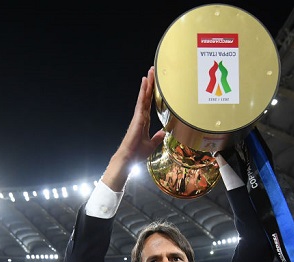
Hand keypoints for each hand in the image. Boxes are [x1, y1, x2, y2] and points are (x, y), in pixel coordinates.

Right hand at [103, 67, 166, 189]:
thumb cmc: (137, 153)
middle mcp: (141, 117)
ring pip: (144, 97)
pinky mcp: (137, 118)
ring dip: (147, 84)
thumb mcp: (151, 144)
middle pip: (147, 97)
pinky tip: (145, 83)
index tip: (155, 84)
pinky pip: (141, 102)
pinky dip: (143, 92)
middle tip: (153, 71)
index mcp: (144, 122)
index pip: (149, 104)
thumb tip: (164, 132)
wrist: (128, 158)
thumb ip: (157, 137)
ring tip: (150, 72)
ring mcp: (139, 116)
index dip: (152, 94)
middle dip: (150, 84)